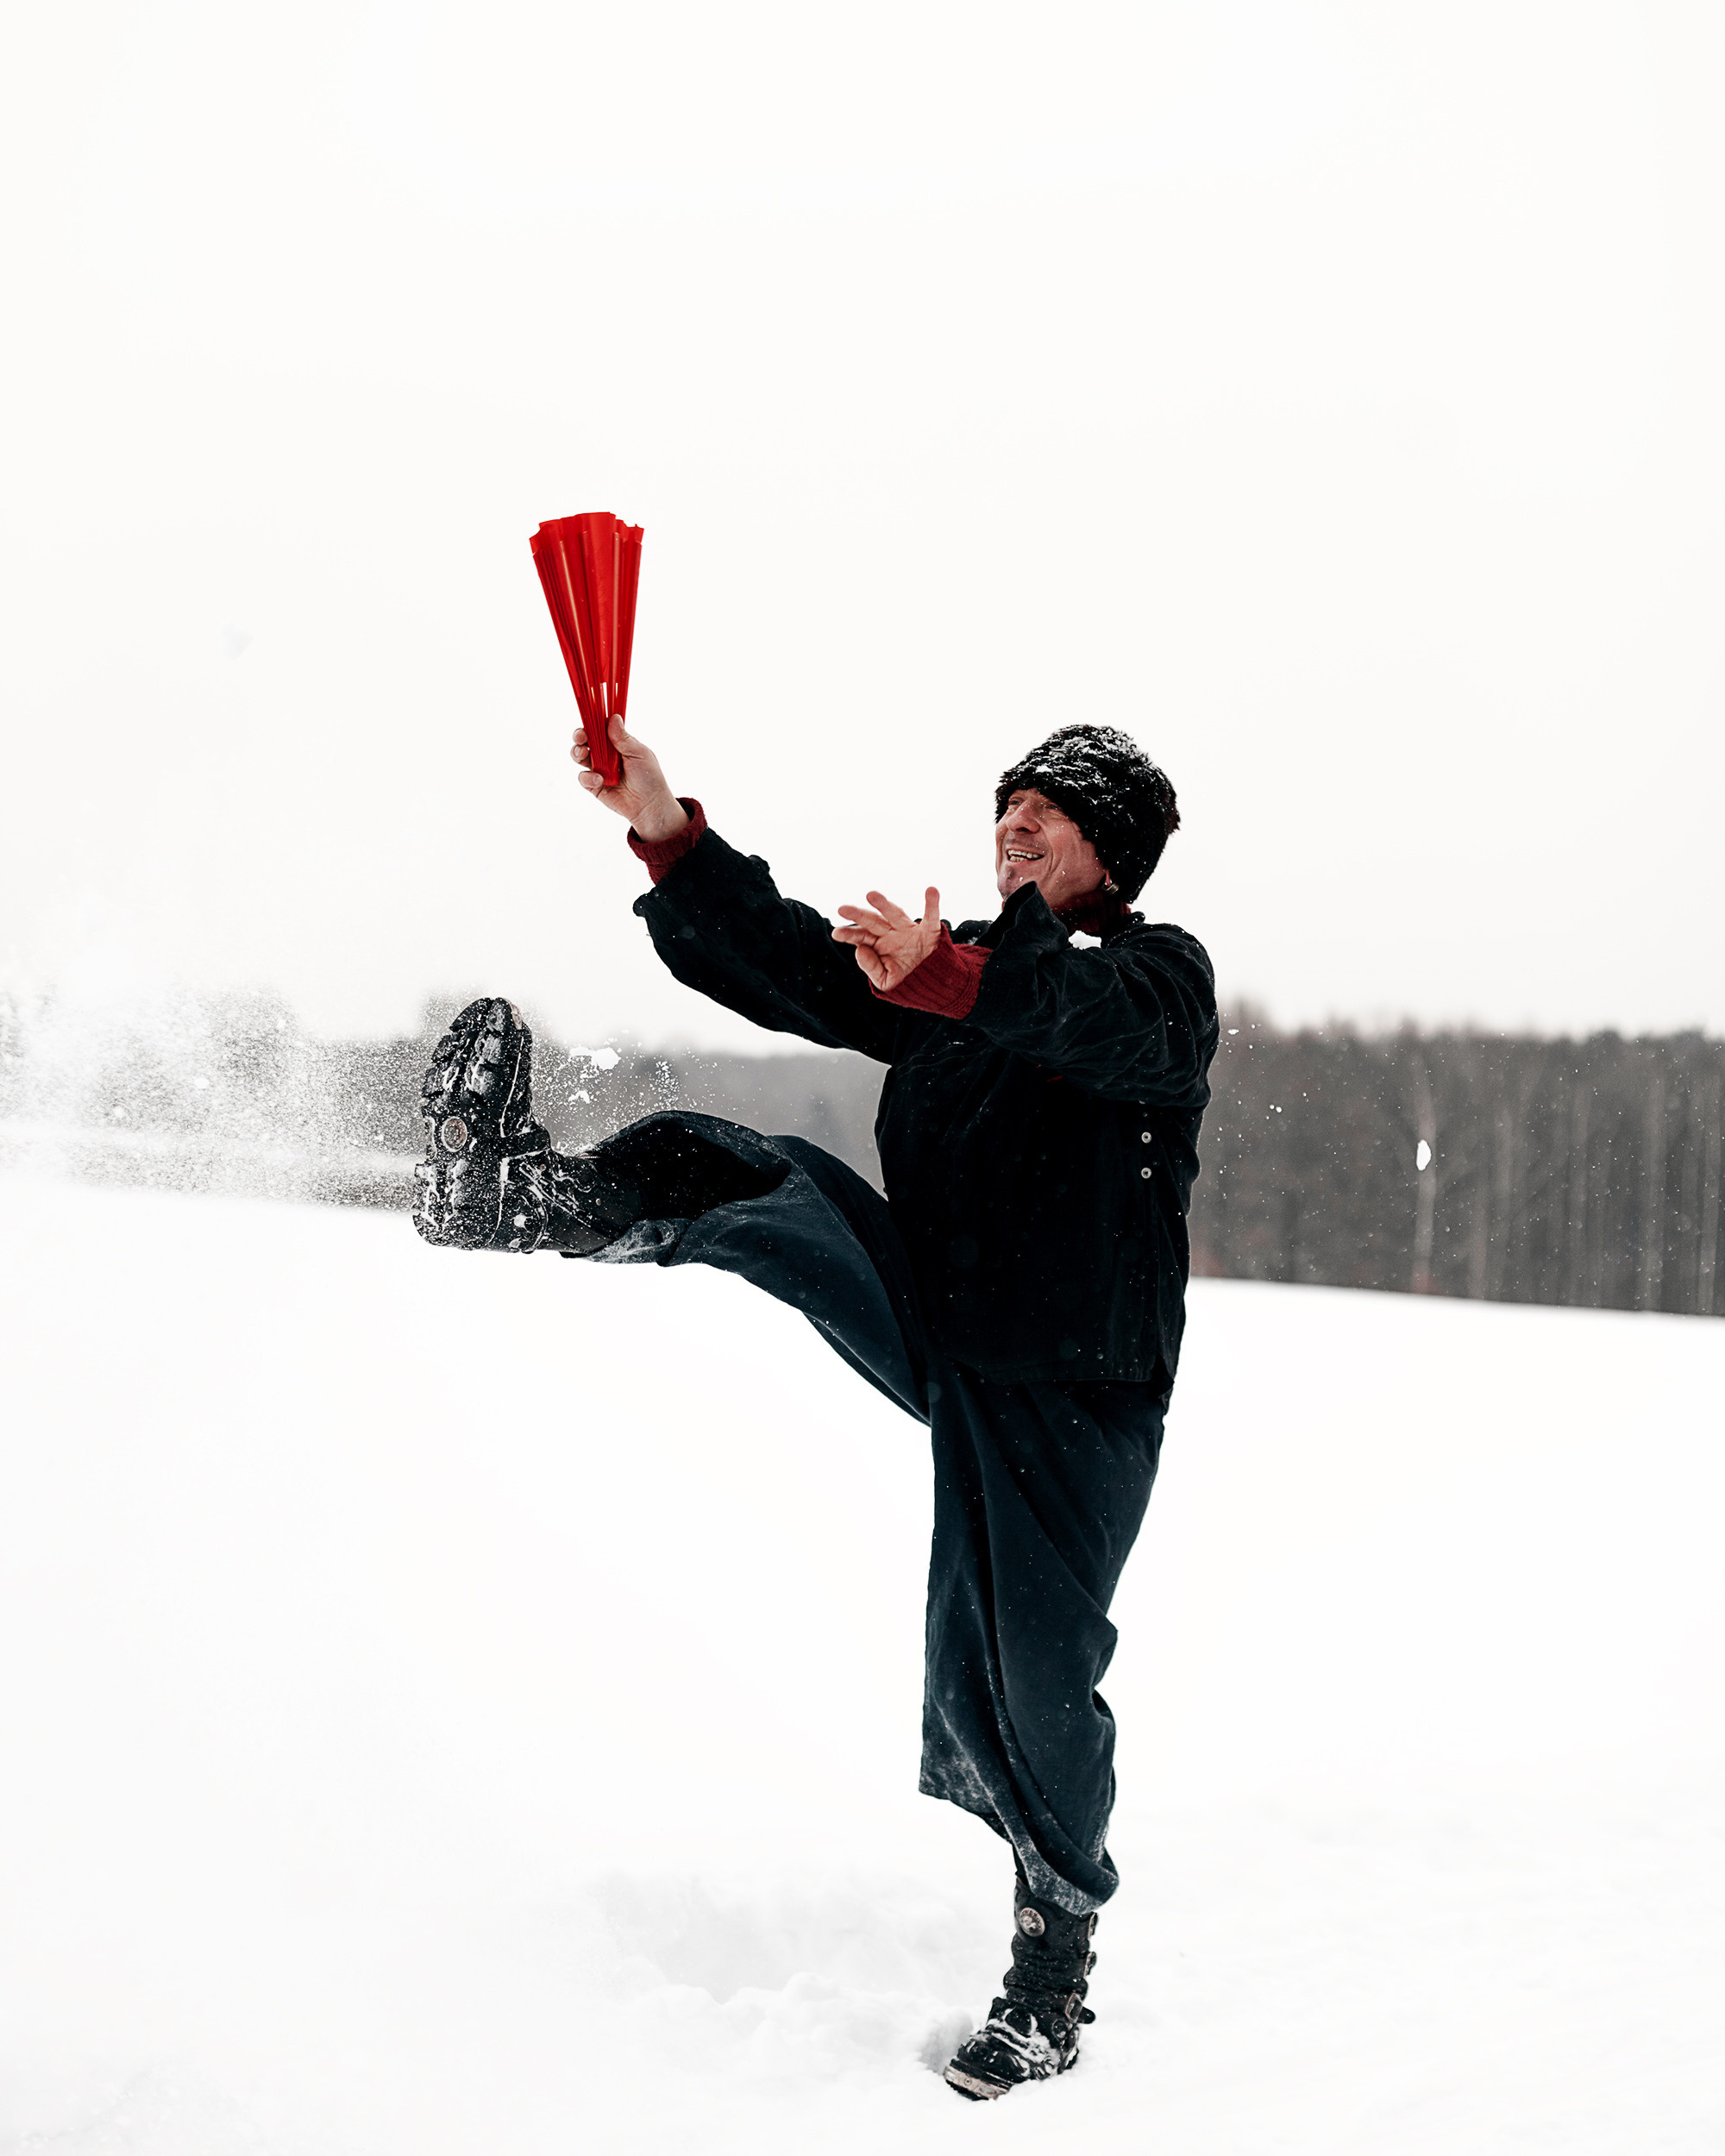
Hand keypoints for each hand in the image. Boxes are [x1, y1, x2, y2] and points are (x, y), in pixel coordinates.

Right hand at [572, 716, 688, 843]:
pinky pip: (583, 777)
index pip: (601, 729)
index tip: (589, 720)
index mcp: (618, 744)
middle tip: (581, 736)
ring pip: (580, 756)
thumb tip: (613, 718)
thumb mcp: (639, 754)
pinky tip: (599, 780)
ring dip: (577, 752)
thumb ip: (624, 739)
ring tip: (583, 754)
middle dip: (580, 736)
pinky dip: (588, 777)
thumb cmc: (649, 777)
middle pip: (586, 740)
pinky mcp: (594, 786)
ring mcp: (599, 769)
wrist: (650, 805)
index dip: (593, 723)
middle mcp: (606, 755)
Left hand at [833, 888, 941, 991]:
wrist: (930, 980)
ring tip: (870, 895)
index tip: (836, 933)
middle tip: (842, 909)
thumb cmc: (904, 978)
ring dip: (884, 904)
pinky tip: (931, 890)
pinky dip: (932, 904)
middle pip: (873, 921)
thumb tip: (860, 949)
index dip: (849, 934)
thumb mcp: (884, 980)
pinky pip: (931, 917)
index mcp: (877, 944)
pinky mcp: (929, 931)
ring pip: (895, 914)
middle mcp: (890, 932)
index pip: (860, 936)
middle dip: (858, 915)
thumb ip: (871, 967)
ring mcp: (909, 930)